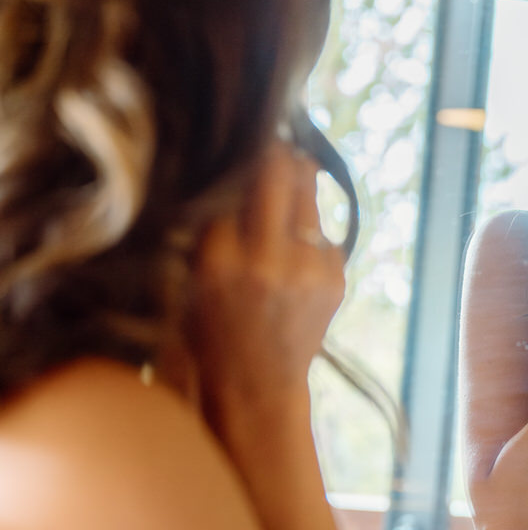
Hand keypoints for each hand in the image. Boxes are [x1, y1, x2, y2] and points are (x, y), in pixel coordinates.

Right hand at [190, 143, 345, 461]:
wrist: (258, 387)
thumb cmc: (211, 331)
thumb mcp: (190, 280)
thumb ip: (208, 229)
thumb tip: (228, 167)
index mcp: (220, 260)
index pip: (231, 183)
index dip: (235, 160)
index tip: (234, 143)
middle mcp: (268, 260)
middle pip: (281, 172)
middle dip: (277, 152)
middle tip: (272, 142)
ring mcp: (308, 268)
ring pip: (308, 194)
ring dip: (296, 184)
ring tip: (284, 189)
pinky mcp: (336, 277)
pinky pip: (322, 232)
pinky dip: (307, 232)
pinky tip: (292, 252)